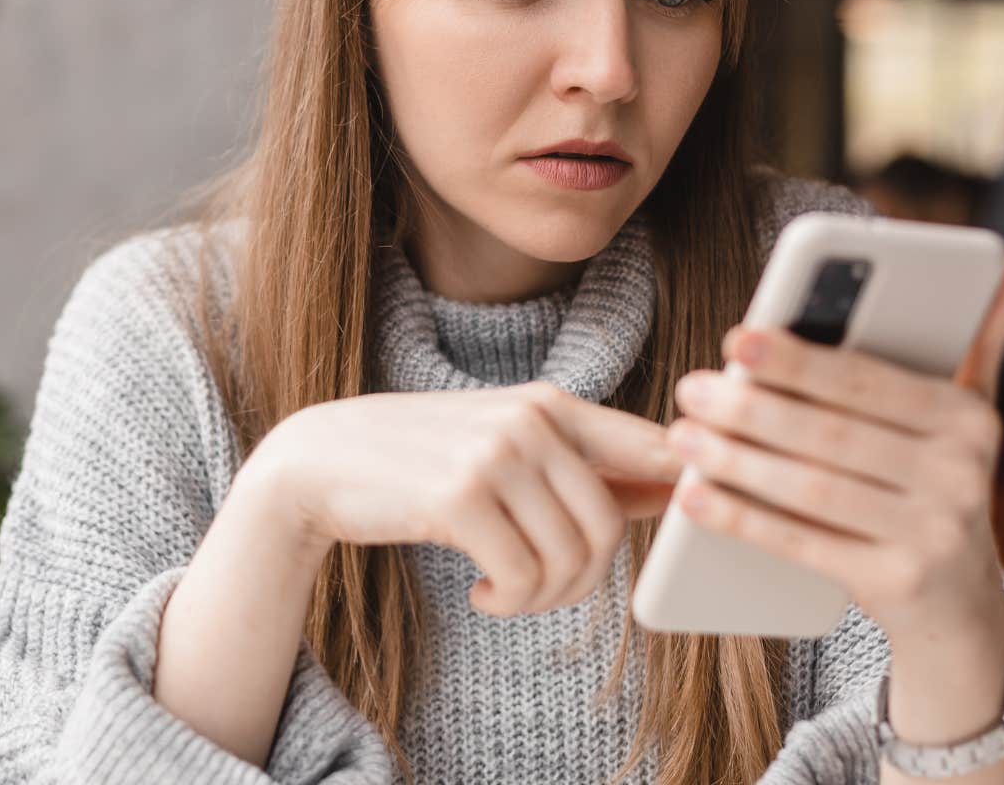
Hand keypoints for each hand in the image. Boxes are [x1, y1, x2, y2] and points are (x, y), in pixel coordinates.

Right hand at [244, 381, 684, 616]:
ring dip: (543, 597)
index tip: (679, 526)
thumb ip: (582, 465)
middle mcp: (531, 420)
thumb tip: (672, 488)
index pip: (652, 447)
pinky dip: (510, 601)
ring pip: (571, 557)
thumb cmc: (419, 461)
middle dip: (583, 579)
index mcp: (551, 403)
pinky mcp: (460, 496)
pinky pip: (523, 576)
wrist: (319, 463)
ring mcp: (495, 454)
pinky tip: (483, 594)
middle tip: (541, 590)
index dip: (684, 491)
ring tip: (508, 591)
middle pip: (610, 526)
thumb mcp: (504, 447)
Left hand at [665, 254, 1003, 642]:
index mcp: (968, 419)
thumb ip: (979, 340)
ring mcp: (931, 535)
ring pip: (813, 489)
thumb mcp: (969, 417)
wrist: (963, 607)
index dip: (799, 360)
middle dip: (753, 408)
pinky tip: (694, 495)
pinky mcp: (896, 584)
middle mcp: (960, 475)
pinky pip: (803, 545)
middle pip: (833, 435)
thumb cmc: (940, 486)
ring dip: (737, 461)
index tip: (737, 339)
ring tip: (683, 436)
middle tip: (691, 388)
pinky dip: (742, 518)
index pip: (868, 382)